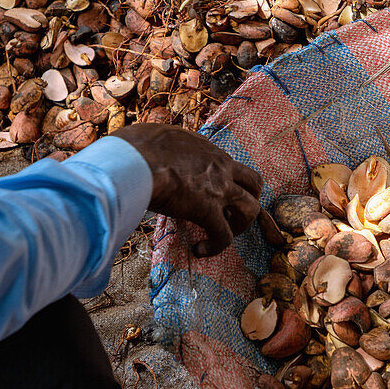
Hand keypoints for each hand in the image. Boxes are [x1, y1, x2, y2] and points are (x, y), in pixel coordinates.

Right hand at [112, 124, 262, 256]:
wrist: (135, 160)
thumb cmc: (136, 147)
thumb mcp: (160, 137)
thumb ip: (167, 147)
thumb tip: (151, 151)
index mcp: (208, 150)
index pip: (231, 165)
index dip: (227, 181)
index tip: (211, 193)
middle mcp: (221, 168)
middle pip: (254, 183)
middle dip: (249, 199)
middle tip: (232, 214)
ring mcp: (219, 189)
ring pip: (251, 209)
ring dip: (240, 225)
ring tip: (222, 235)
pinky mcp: (208, 211)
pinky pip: (224, 236)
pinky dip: (216, 247)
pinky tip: (199, 251)